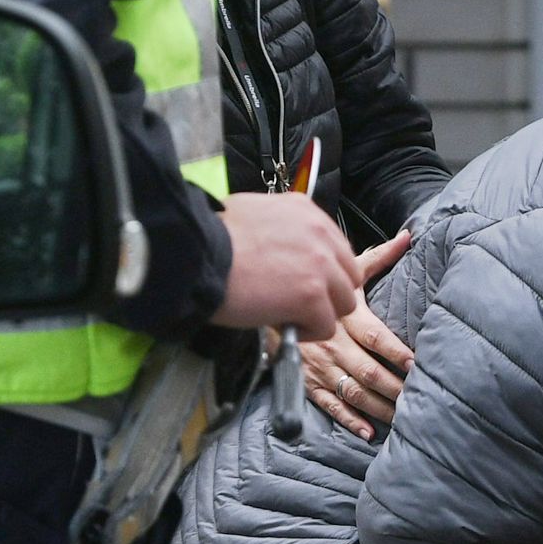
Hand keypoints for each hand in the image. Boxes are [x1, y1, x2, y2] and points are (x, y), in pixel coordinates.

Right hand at [213, 190, 357, 337]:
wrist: (194, 256)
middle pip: (347, 276)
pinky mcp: (312, 296)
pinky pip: (326, 326)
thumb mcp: (251, 213)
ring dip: (318, 314)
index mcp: (304, 210)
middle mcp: (319, 234)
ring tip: (286, 314)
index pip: (337, 248)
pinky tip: (280, 324)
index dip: (321, 271)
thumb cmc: (210, 238)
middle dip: (326, 293)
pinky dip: (305, 333)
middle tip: (295, 302)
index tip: (300, 282)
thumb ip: (279, 228)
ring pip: (343, 304)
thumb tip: (281, 249)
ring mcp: (319, 265)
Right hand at [303, 230, 416, 438]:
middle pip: (370, 371)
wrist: (264, 301)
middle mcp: (331, 344)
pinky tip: (369, 431)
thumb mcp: (343, 269)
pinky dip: (349, 421)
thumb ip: (378, 258)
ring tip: (405, 416)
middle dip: (397, 387)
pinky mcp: (306, 381)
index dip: (397, 352)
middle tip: (421, 398)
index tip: (418, 364)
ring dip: (380, 407)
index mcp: (343, 317)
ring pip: (354, 392)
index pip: (375, 337)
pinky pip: (329, 405)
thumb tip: (407, 236)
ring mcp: (318, 366)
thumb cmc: (312, 284)